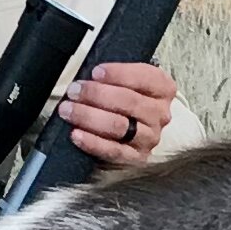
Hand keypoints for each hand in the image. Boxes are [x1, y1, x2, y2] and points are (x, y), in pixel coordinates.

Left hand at [63, 58, 177, 167]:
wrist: (131, 131)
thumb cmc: (124, 99)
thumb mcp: (126, 81)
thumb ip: (113, 77)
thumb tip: (88, 78)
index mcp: (162, 88)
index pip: (144, 77)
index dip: (118, 74)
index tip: (95, 72)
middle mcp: (160, 114)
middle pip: (129, 101)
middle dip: (96, 94)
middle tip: (74, 91)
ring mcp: (150, 137)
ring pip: (119, 126)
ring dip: (89, 116)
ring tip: (67, 110)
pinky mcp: (136, 157)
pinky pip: (113, 150)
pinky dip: (92, 142)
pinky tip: (76, 134)